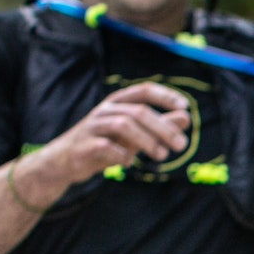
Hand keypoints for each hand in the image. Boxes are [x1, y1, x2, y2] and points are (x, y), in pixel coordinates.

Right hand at [35, 82, 191, 186]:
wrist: (66, 161)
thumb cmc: (107, 144)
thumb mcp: (137, 134)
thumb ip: (160, 125)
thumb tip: (187, 117)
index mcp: (119, 102)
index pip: (144, 90)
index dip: (166, 96)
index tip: (187, 107)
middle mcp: (105, 110)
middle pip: (139, 112)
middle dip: (163, 128)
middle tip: (182, 145)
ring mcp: (93, 126)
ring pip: (124, 125)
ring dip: (147, 141)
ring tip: (163, 156)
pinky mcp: (83, 145)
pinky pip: (104, 146)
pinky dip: (121, 155)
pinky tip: (129, 163)